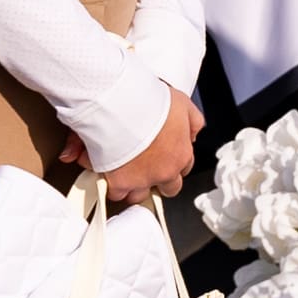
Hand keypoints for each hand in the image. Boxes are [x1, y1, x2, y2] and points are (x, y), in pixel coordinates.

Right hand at [82, 85, 204, 203]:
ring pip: (139, 195)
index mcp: (180, 154)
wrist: (122, 106)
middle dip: (158, 180)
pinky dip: (109, 183)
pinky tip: (104, 172)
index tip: (165, 157)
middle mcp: (163, 172)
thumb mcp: (182, 103)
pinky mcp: (118, 182)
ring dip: (132, 186)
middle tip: (146, 168)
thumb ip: (192, 121)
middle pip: (167, 188)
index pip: (184, 169)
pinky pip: (114, 192)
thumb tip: (193, 134)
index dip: (173, 163)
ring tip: (122, 171)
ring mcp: (141, 180)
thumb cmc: (149, 102)